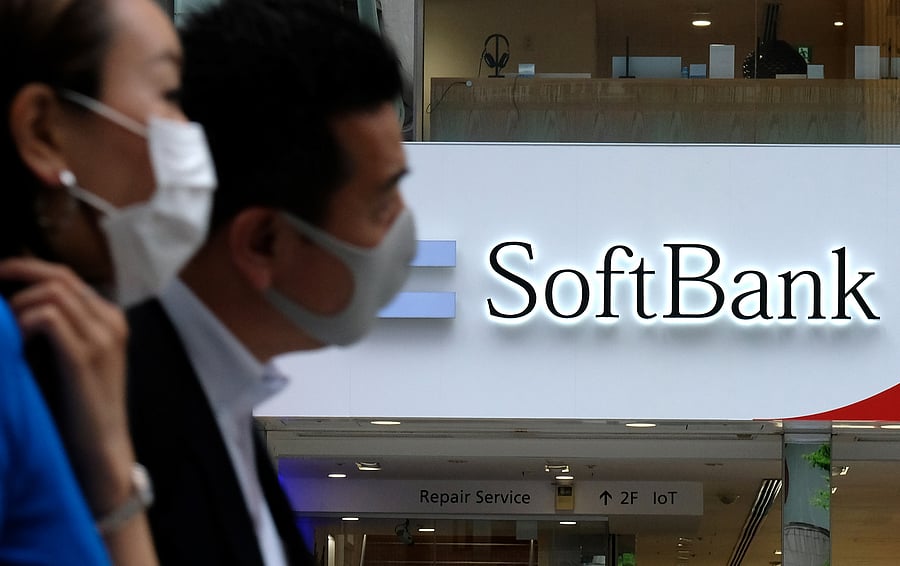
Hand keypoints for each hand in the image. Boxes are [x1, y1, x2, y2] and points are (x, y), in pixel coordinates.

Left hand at [0, 256, 134, 514]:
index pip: (66, 276)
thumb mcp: (75, 357)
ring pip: (52, 292)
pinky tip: (14, 342)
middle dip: (17, 272)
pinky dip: (22, 323)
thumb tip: (17, 303)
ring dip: (18, 304)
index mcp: (110, 317)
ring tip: (5, 329)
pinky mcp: (84, 357)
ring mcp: (102, 337)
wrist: (101, 447)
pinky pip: (47, 318)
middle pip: (59, 276)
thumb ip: (60, 328)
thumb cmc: (80, 405)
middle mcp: (111, 320)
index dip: (27, 269)